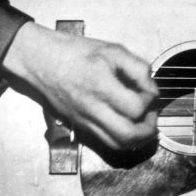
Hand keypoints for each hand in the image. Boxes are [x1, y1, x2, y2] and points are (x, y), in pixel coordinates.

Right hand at [0, 22, 158, 151]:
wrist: (43, 62)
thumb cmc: (77, 53)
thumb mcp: (113, 50)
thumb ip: (138, 68)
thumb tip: (151, 87)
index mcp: (101, 85)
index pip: (135, 108)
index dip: (150, 102)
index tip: (149, 92)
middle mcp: (92, 108)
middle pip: (128, 135)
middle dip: (148, 129)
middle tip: (152, 115)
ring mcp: (85, 121)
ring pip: (117, 144)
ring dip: (138, 139)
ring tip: (144, 123)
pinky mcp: (81, 126)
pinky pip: (106, 142)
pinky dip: (123, 139)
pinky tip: (128, 125)